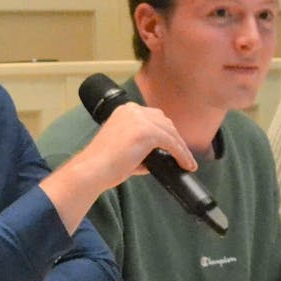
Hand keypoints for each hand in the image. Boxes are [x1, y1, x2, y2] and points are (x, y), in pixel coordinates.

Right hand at [82, 102, 196, 188]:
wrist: (93, 169)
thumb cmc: (104, 164)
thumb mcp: (123, 148)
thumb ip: (141, 148)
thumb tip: (157, 157)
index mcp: (125, 110)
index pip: (153, 118)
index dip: (165, 132)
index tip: (174, 145)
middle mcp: (134, 110)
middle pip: (164, 122)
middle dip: (175, 138)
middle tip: (183, 155)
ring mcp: (141, 120)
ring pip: (170, 133)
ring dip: (181, 148)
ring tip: (187, 163)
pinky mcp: (148, 132)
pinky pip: (172, 143)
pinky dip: (181, 154)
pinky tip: (186, 164)